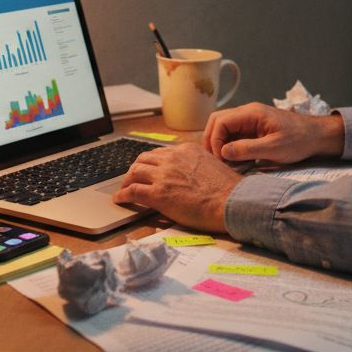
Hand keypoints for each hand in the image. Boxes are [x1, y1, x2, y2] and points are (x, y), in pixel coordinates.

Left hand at [113, 144, 240, 232]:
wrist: (231, 201)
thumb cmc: (227, 190)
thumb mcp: (212, 165)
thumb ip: (196, 165)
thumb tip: (191, 173)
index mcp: (186, 150)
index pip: (160, 152)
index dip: (151, 162)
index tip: (148, 169)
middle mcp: (172, 159)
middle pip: (144, 159)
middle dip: (136, 168)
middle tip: (133, 177)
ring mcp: (163, 175)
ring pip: (135, 172)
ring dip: (127, 180)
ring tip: (124, 188)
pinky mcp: (158, 194)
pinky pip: (132, 191)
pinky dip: (123, 195)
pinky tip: (120, 199)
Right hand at [203, 102, 344, 164]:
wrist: (317, 136)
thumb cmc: (299, 140)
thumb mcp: (274, 148)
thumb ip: (247, 149)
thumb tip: (223, 152)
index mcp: (251, 113)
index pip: (220, 121)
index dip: (215, 140)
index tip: (220, 158)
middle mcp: (247, 113)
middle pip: (217, 121)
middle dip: (212, 140)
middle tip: (215, 160)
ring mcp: (250, 120)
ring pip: (224, 128)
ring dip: (219, 143)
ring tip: (223, 161)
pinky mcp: (254, 129)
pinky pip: (234, 134)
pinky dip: (229, 146)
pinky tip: (234, 159)